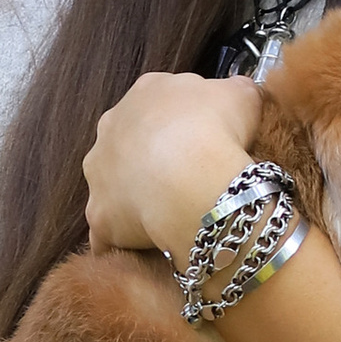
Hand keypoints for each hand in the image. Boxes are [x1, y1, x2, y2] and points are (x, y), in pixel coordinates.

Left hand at [84, 71, 260, 261]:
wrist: (190, 178)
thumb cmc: (216, 131)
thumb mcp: (241, 97)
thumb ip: (238, 91)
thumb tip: (240, 92)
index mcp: (147, 93)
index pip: (161, 106)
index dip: (183, 126)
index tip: (203, 143)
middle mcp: (113, 126)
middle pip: (131, 142)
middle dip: (152, 158)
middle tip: (185, 179)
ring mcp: (100, 170)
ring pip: (114, 184)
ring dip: (135, 196)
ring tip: (168, 213)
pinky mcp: (98, 212)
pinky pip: (108, 230)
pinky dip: (123, 239)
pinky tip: (145, 250)